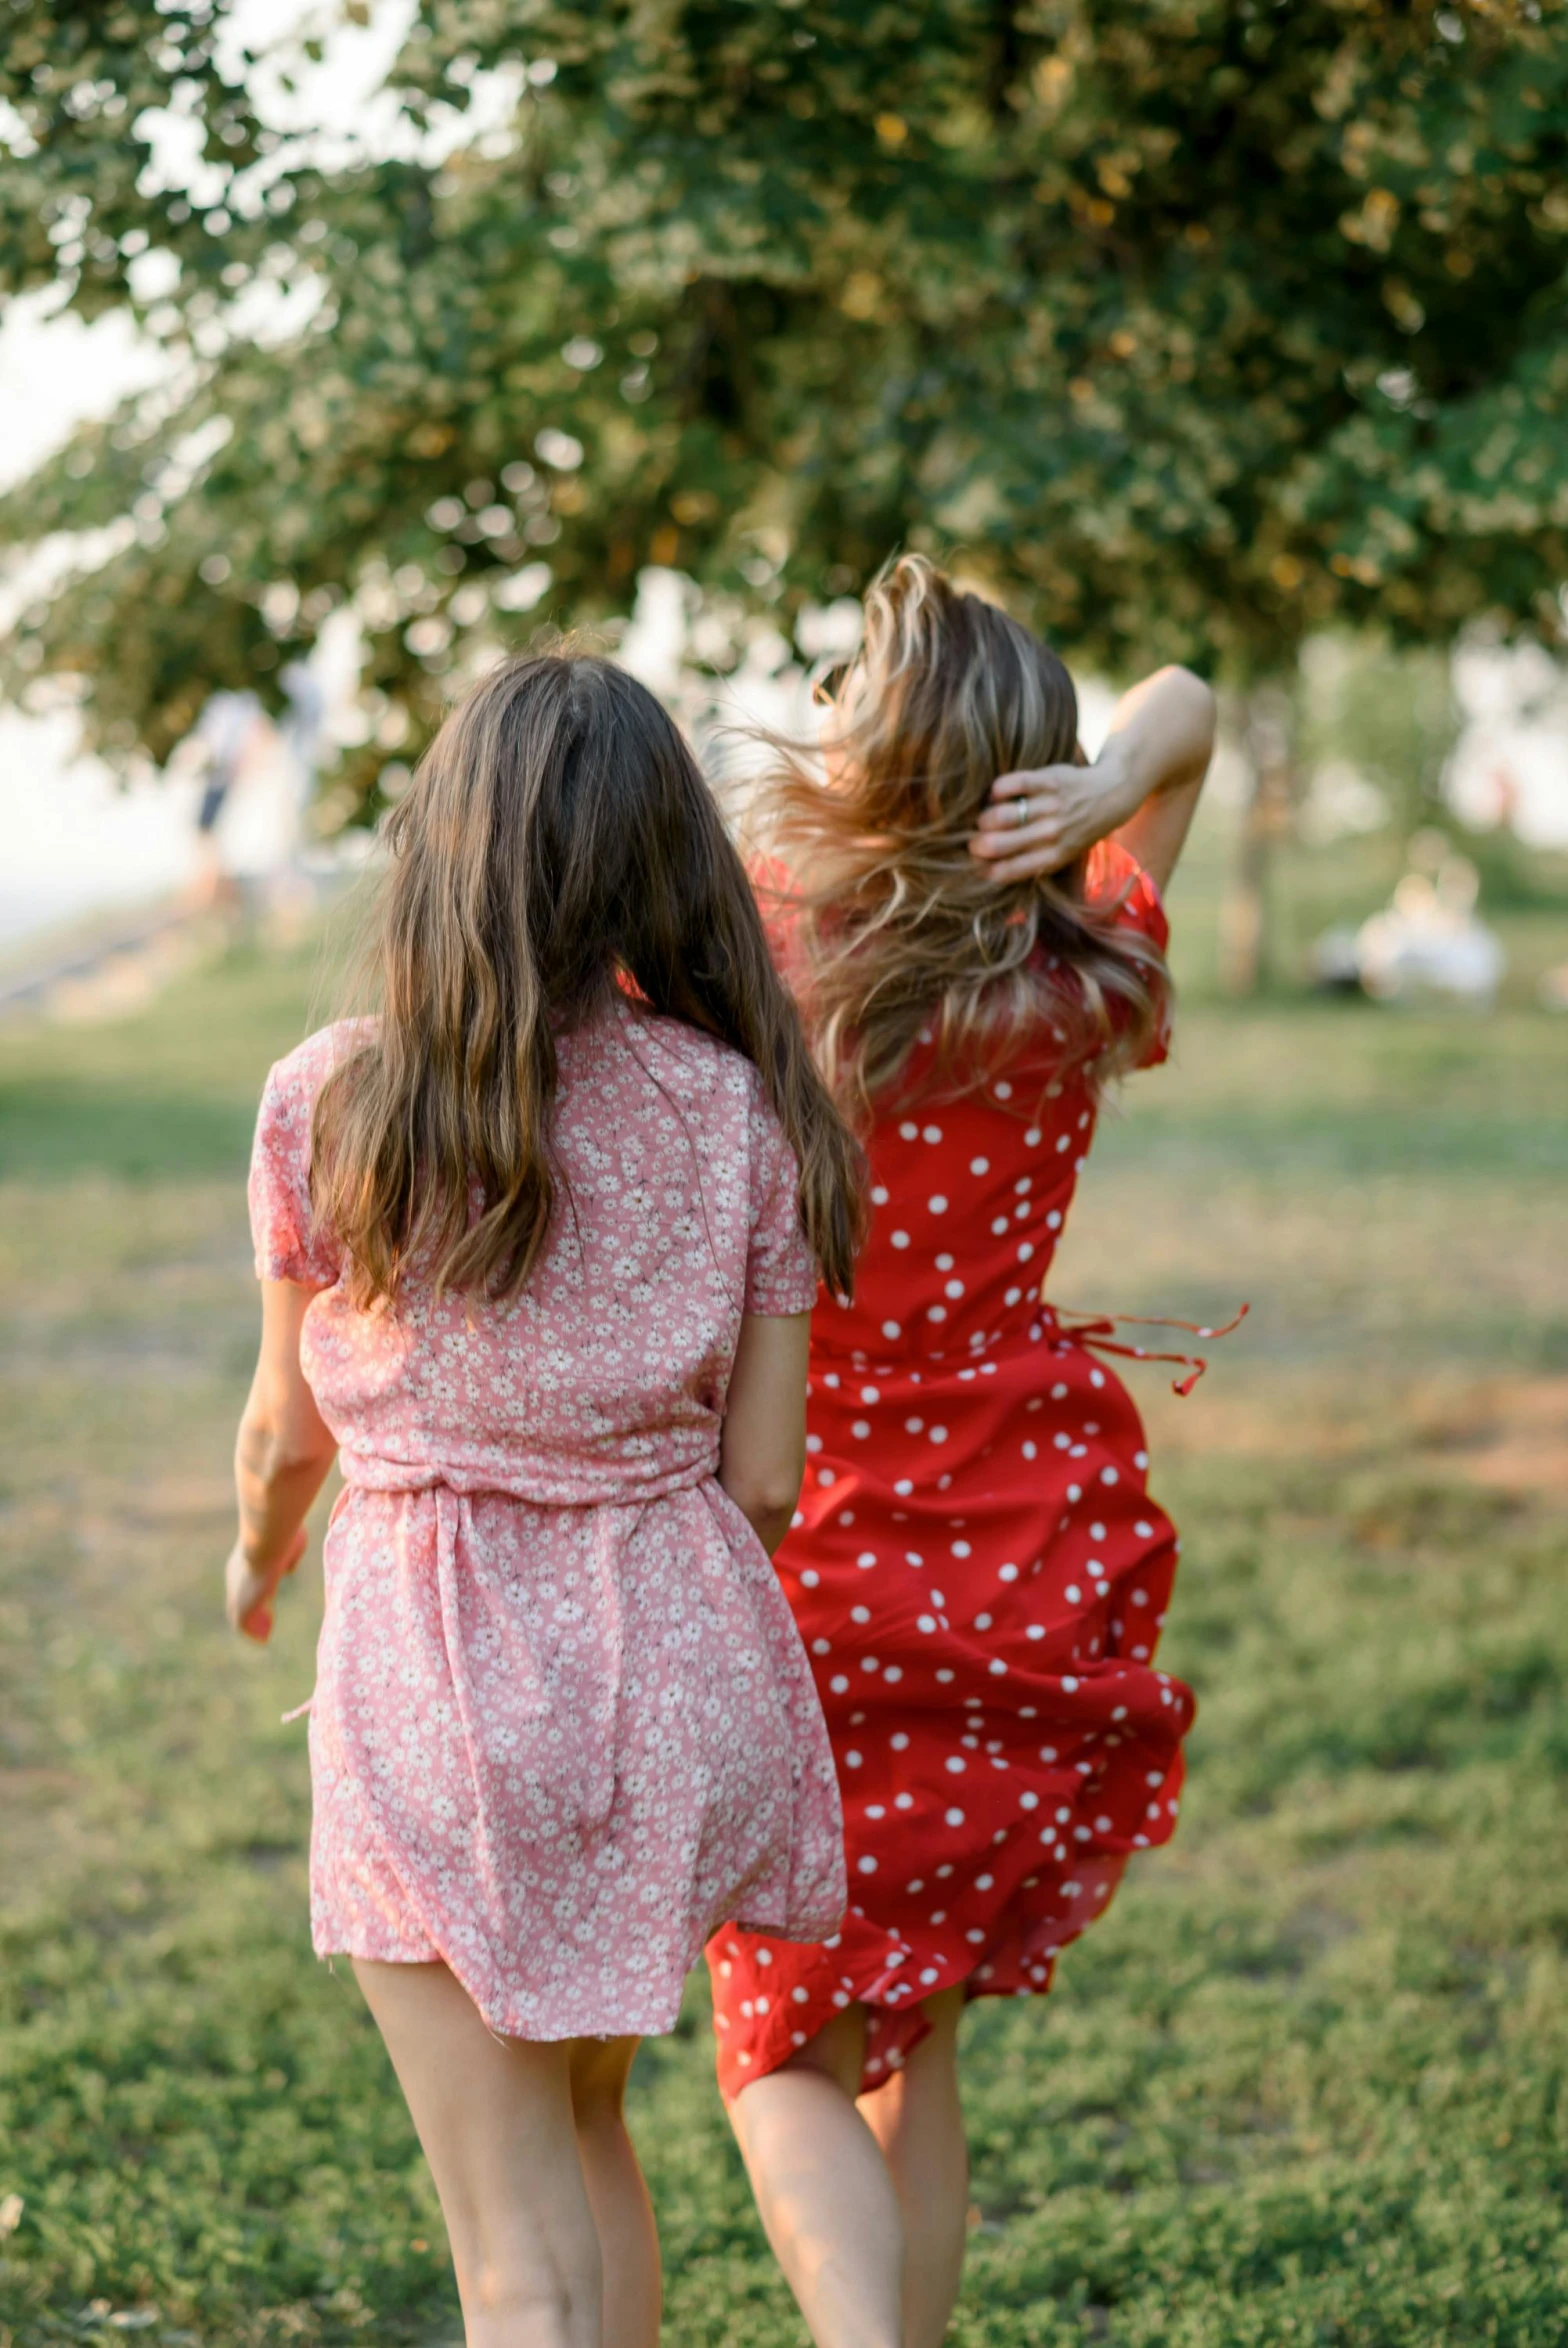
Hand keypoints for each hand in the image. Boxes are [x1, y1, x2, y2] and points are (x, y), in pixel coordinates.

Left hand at [225, 1525, 306, 1642]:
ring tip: (264, 1634)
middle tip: (264, 1618)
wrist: (266, 1541)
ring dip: (252, 1623)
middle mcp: (235, 1576)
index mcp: (244, 1560)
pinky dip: (252, 1631)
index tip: (268, 1596)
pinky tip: (263, 1639)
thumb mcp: (290, 1545)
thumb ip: (290, 1557)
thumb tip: (289, 1569)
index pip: (248, 1578)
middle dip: (253, 1607)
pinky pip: (243, 1624)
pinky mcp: (240, 1605)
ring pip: (241, 1612)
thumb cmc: (280, 1539)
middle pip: (241, 1597)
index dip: (259, 1588)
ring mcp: (235, 1592)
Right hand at [968, 740, 1137, 884]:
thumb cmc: (1080, 829)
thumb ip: (1034, 862)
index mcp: (1053, 858)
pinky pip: (1015, 783)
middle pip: (998, 844)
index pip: (1006, 871)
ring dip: (984, 817)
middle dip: (976, 844)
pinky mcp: (1051, 780)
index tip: (975, 864)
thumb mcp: (1064, 854)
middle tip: (973, 839)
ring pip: (1002, 815)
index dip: (982, 869)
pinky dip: (998, 789)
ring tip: (984, 817)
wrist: (1113, 795)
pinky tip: (996, 793)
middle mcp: (1052, 834)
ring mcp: (1052, 806)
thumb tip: (990, 871)